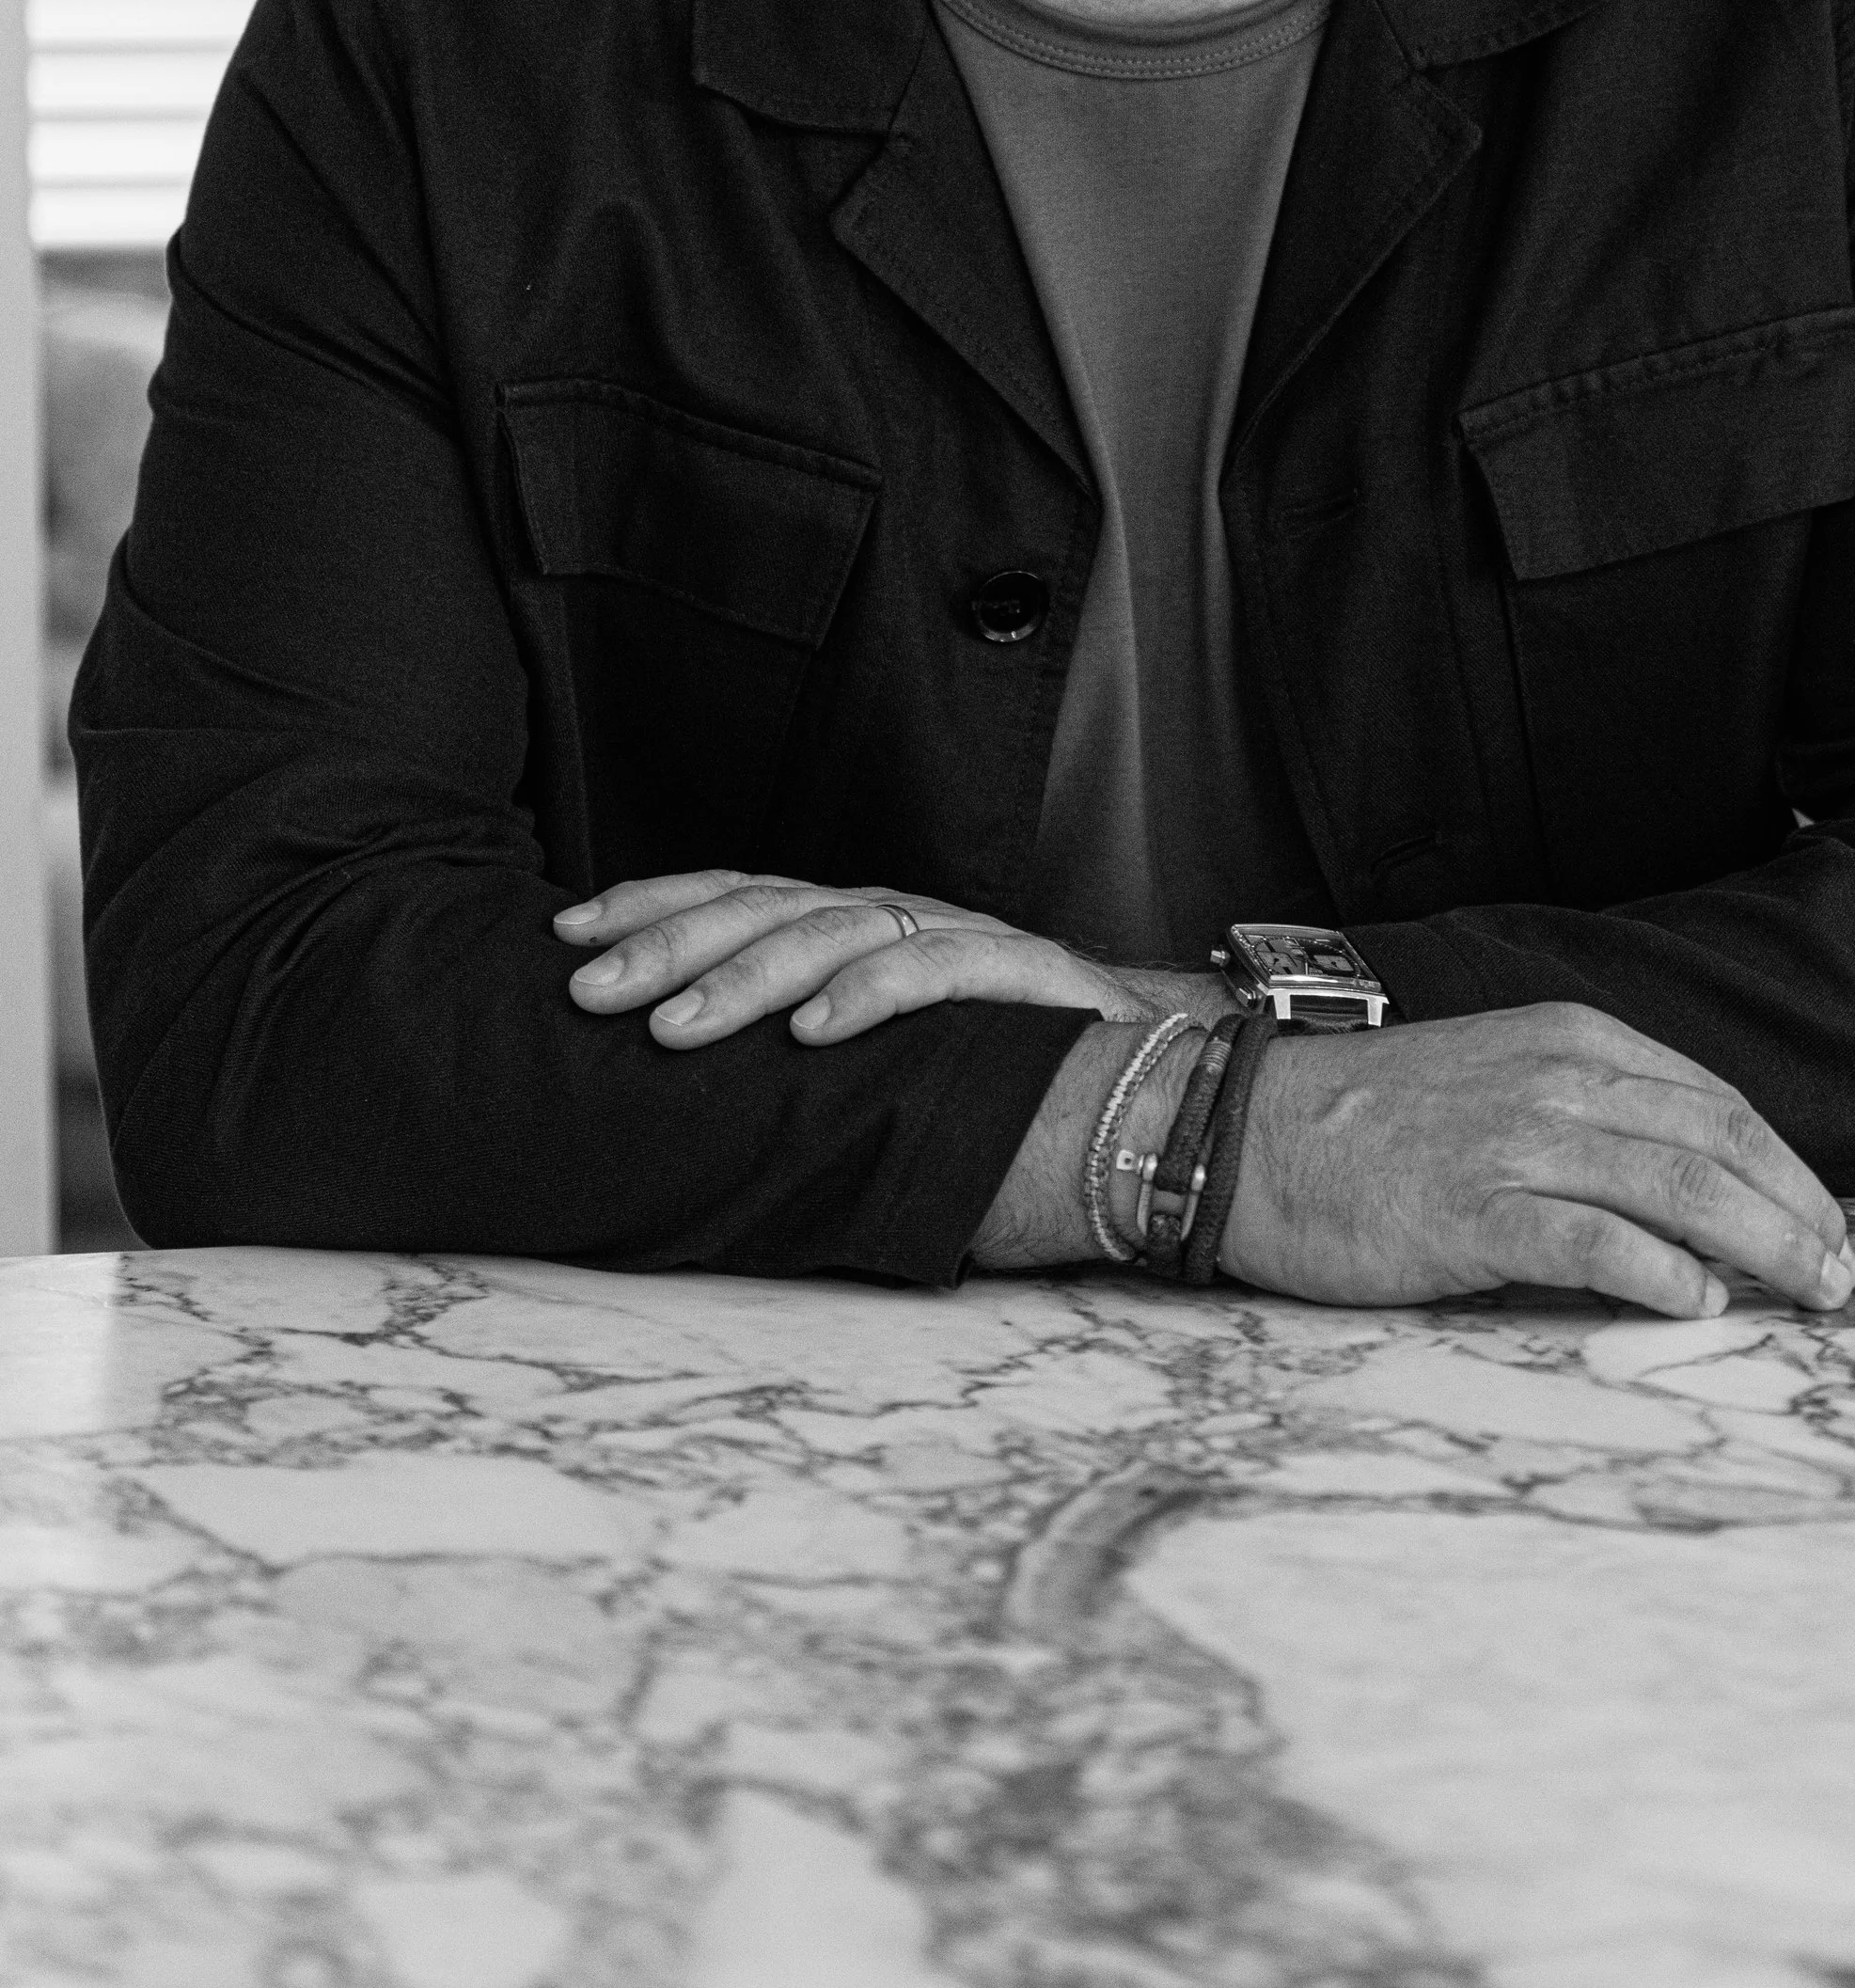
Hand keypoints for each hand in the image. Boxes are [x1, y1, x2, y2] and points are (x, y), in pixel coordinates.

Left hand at [553, 868, 1215, 1048]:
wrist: (1157, 1091)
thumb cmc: (1002, 1083)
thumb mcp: (881, 1063)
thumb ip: (801, 1052)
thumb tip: (677, 1075)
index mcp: (858, 931)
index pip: (740, 896)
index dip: (652, 907)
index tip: (565, 936)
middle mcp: (900, 920)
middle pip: (768, 906)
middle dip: (668, 943)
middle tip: (590, 989)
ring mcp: (960, 941)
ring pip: (838, 932)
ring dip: (748, 977)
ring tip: (675, 1025)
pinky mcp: (1024, 978)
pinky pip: (939, 973)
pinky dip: (872, 998)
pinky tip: (814, 1033)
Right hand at [1220, 1000, 1853, 1318]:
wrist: (1244, 1130)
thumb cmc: (1371, 1123)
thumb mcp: (1500, 1082)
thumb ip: (1590, 1120)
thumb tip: (1690, 1200)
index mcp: (1571, 1042)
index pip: (1719, 1107)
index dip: (1790, 1172)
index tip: (1827, 1227)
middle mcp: (1559, 1082)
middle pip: (1722, 1147)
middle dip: (1802, 1215)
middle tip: (1843, 1277)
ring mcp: (1517, 1144)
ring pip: (1682, 1191)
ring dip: (1766, 1249)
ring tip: (1808, 1296)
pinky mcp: (1474, 1212)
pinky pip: (1596, 1244)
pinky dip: (1664, 1276)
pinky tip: (1702, 1305)